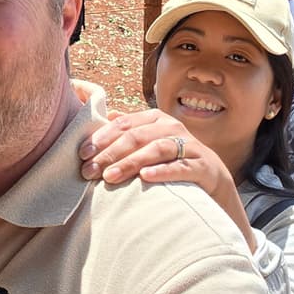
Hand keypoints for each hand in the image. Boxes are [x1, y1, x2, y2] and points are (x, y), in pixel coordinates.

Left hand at [77, 109, 255, 249]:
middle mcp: (172, 127)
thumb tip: (107, 115)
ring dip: (130, 163)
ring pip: (156, 150)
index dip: (102, 138)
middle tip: (89, 171)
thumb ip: (129, 130)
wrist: (212, 179)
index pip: (124, 125)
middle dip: (109, 154)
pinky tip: (145, 178)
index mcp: (156, 119)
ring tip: (110, 177)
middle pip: (136, 137)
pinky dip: (162, 171)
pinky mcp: (203, 165)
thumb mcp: (149, 142)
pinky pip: (181, 167)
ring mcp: (189, 145)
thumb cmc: (172, 159)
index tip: (82, 154)